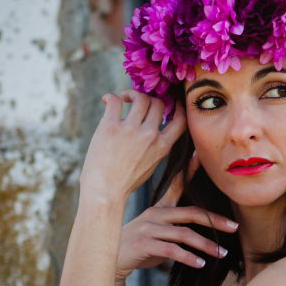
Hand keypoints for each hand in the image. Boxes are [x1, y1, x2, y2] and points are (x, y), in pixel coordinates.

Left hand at [79, 90, 186, 204]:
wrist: (105, 191)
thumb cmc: (126, 182)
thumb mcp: (151, 166)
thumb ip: (157, 148)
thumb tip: (155, 130)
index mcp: (162, 146)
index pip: (181, 120)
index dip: (178, 106)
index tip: (170, 101)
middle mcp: (149, 135)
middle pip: (158, 103)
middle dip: (150, 99)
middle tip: (138, 102)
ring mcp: (130, 129)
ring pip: (140, 98)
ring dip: (132, 94)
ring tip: (125, 99)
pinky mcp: (110, 126)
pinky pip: (115, 101)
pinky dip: (111, 98)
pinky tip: (108, 101)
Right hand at [115, 151, 238, 279]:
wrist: (111, 260)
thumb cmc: (138, 246)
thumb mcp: (156, 231)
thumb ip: (175, 227)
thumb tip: (200, 229)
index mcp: (159, 208)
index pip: (177, 185)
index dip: (189, 170)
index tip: (201, 155)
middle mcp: (155, 214)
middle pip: (190, 212)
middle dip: (214, 220)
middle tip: (235, 227)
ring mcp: (149, 229)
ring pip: (184, 234)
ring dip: (205, 244)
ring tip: (222, 253)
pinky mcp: (144, 244)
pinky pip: (171, 250)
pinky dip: (188, 257)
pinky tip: (200, 263)